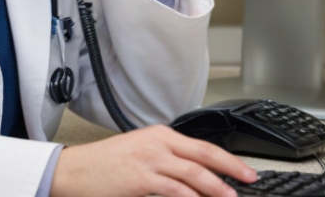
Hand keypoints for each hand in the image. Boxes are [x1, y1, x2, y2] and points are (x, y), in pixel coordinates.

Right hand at [50, 125, 256, 196]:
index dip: (227, 159)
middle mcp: (157, 142)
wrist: (75, 170)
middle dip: (231, 169)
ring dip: (216, 188)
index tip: (243, 170)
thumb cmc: (104, 165)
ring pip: (193, 174)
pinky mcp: (141, 178)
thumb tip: (194, 177)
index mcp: (160, 134)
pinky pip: (175, 190)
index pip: (202, 145)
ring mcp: (150, 159)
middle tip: (249, 180)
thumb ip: (166, 159)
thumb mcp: (139, 152)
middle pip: (204, 155)